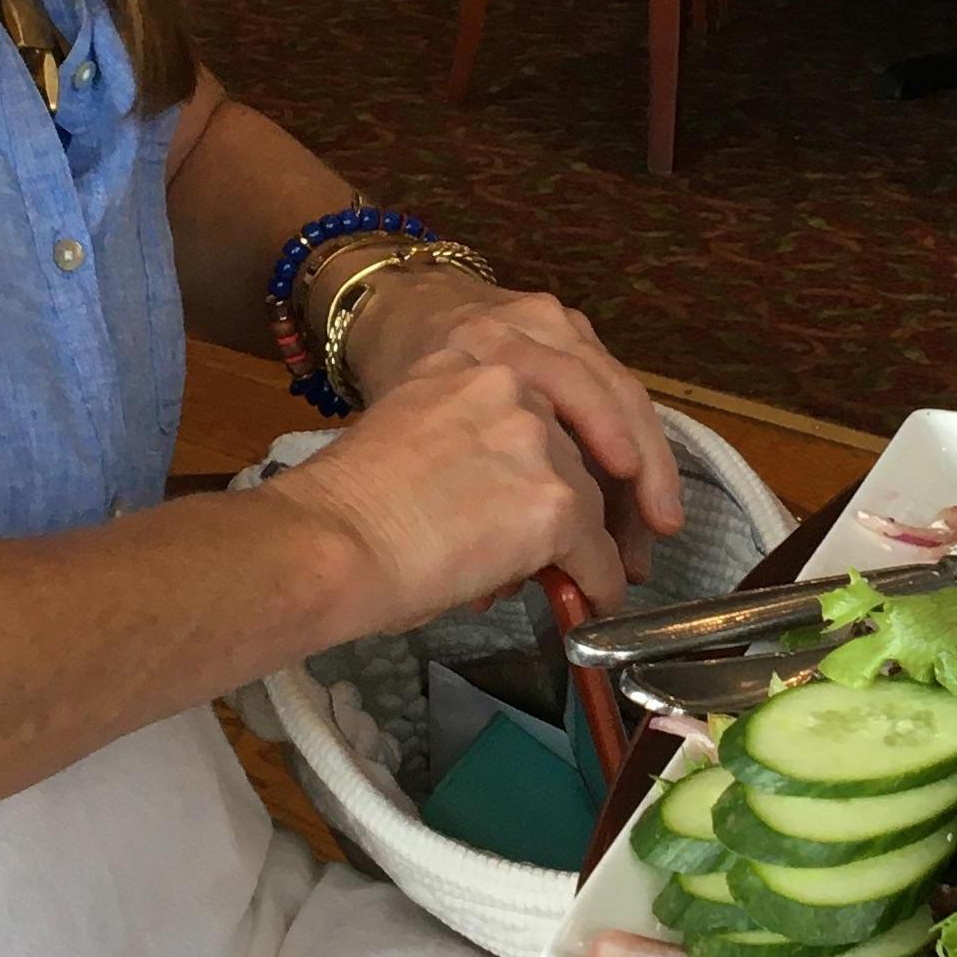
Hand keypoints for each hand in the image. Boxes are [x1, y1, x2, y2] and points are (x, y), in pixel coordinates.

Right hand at [263, 280, 683, 637]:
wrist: (329, 542)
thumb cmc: (342, 508)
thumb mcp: (411, 435)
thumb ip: (470, 450)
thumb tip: (504, 514)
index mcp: (468, 356)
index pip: (553, 390)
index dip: (586, 439)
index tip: (604, 474)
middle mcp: (511, 382)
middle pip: (584, 439)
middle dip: (607, 490)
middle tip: (628, 534)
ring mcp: (538, 440)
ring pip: (591, 496)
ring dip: (599, 540)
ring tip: (603, 578)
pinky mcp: (554, 502)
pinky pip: (595, 548)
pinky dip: (601, 579)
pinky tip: (598, 600)